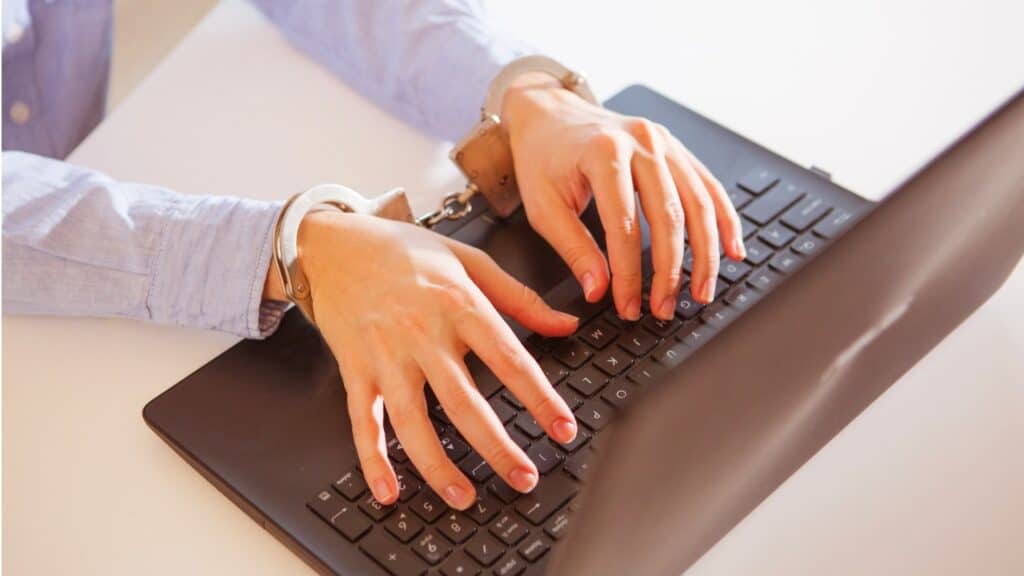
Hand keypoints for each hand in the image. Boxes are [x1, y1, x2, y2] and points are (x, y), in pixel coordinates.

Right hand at [270, 212, 579, 509]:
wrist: (331, 243)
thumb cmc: (402, 250)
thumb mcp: (468, 260)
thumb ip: (519, 297)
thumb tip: (567, 323)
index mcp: (458, 303)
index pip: (508, 358)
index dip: (540, 398)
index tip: (564, 429)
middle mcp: (422, 333)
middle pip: (464, 401)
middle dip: (496, 447)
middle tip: (525, 478)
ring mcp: (385, 355)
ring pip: (412, 420)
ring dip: (438, 465)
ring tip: (465, 498)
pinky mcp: (354, 369)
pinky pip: (363, 420)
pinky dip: (373, 459)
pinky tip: (389, 490)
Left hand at [502, 73, 746, 320]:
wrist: (549, 112)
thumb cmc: (543, 157)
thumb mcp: (543, 206)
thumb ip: (573, 249)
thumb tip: (599, 290)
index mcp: (603, 153)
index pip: (625, 226)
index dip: (630, 273)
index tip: (629, 306)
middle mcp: (641, 142)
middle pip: (669, 216)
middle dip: (671, 271)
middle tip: (665, 308)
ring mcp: (664, 141)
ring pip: (699, 203)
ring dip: (706, 253)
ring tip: (702, 292)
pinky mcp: (676, 147)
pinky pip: (709, 186)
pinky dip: (724, 221)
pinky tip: (732, 250)